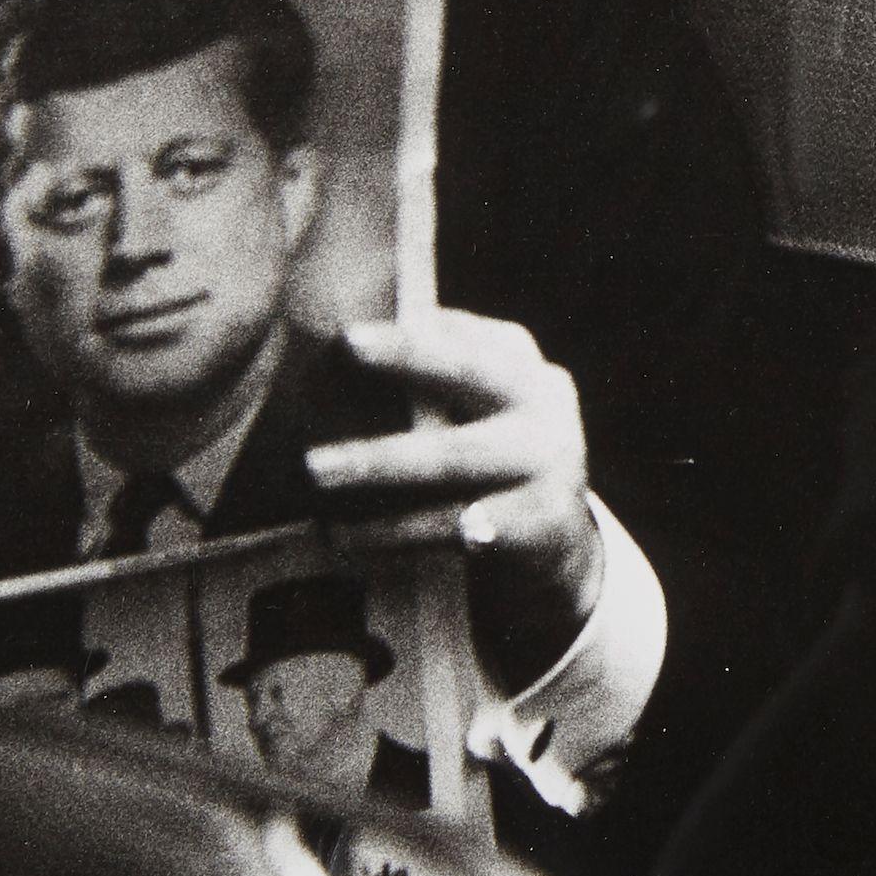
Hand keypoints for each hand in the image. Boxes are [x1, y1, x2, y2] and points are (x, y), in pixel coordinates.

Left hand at [309, 311, 600, 632]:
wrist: (560, 543)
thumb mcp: (486, 412)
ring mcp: (548, 462)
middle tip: (344, 346)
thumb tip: (345, 354)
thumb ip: (437, 384)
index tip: (349, 333)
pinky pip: (453, 523)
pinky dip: (396, 530)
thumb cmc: (494, 462)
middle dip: (406, 358)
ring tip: (315, 469)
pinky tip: (347, 536)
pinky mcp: (538, 521)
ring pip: (454, 454)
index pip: (466, 336)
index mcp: (522, 367)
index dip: (409, 333)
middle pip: (469, 373)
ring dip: (379, 461)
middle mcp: (542, 403)